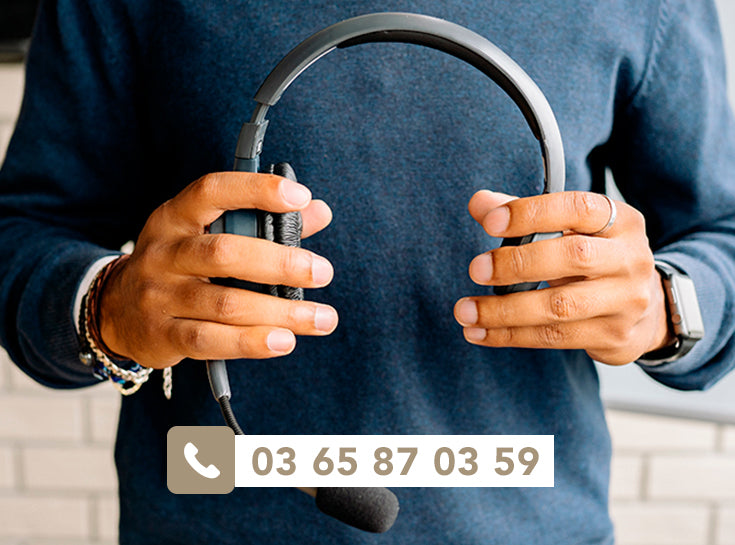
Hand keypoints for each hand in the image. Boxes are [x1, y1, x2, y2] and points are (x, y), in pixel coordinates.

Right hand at [98, 172, 336, 367]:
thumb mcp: (208, 234)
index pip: (213, 191)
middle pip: (224, 253)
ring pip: (225, 304)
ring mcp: (159, 296)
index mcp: (176, 217)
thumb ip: (264, 222)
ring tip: (321, 317)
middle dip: (280, 262)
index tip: (300, 197)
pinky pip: (211, 340)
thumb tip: (318, 211)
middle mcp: (164, 253)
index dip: (256, 190)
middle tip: (322, 272)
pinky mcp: (162, 335)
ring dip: (280, 312)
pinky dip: (251, 342)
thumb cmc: (180, 266)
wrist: (115, 311)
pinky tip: (284, 341)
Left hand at [453, 190, 673, 364]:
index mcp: (620, 221)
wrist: (647, 309)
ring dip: (504, 310)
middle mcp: (629, 259)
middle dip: (517, 264)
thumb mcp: (570, 230)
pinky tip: (480, 333)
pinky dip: (510, 335)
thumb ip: (524, 215)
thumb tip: (479, 203)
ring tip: (465, 311)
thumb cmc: (595, 259)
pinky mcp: (613, 336)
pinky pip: (554, 338)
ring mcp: (626, 301)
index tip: (489, 222)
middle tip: (475, 270)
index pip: (577, 208)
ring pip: (560, 307)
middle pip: (573, 257)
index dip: (532, 213)